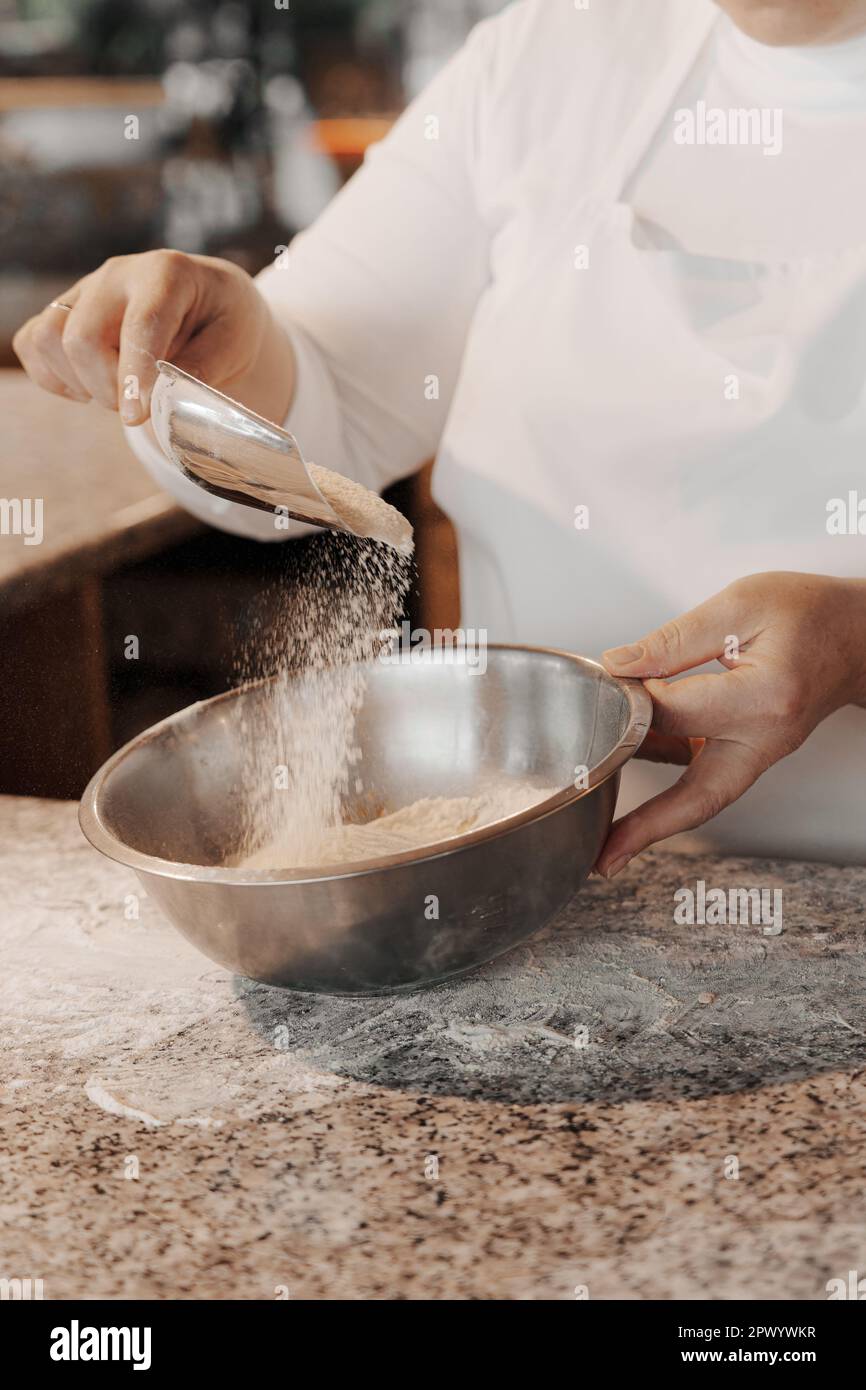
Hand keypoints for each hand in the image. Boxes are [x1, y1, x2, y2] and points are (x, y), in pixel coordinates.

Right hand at [12, 249, 294, 425]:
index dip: (133, 375)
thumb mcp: (234, 343)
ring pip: (49, 338)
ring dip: (79, 382)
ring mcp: (85, 289)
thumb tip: (162, 396)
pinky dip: (53, 376)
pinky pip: (32, 342)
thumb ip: (202, 367)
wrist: (208, 305)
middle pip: (83, 337)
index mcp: (167, 273)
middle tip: (139, 407)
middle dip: (107, 387)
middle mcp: (118, 274)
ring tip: (116, 393)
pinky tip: (89, 385)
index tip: (135, 416)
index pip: (140, 325)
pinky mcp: (63, 309)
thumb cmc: (224, 323)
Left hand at [596, 572, 865, 876]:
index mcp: (763, 696)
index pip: (677, 711)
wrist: (857, 635)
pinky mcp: (755, 754)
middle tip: (606, 858)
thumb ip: (675, 640)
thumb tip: (620, 666)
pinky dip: (673, 791)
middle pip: (699, 796)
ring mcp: (763, 752)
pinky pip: (710, 780)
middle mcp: (766, 737)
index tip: (609, 681)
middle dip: (648, 828)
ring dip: (657, 822)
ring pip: (703, 798)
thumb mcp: (740, 606)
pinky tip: (637, 786)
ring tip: (610, 844)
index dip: (634, 698)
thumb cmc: (809, 614)